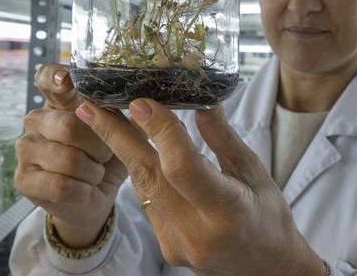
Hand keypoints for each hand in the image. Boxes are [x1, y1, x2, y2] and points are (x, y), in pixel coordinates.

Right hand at [15, 64, 127, 247]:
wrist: (93, 198)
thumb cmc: (105, 158)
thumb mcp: (121, 134)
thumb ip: (126, 114)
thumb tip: (143, 103)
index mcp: (58, 102)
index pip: (47, 79)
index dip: (55, 77)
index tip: (67, 81)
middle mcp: (36, 120)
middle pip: (70, 126)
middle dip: (99, 146)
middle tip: (106, 155)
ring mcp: (26, 149)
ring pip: (69, 159)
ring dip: (93, 171)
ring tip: (95, 173)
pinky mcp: (24, 180)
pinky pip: (60, 184)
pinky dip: (82, 189)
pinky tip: (84, 189)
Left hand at [75, 98, 324, 275]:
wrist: (265, 269)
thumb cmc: (267, 217)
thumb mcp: (255, 172)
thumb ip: (222, 138)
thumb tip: (199, 99)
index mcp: (228, 211)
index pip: (183, 167)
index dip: (159, 132)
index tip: (141, 102)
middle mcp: (198, 232)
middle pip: (148, 175)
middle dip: (115, 136)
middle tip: (89, 105)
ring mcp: (177, 243)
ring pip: (143, 186)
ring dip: (120, 149)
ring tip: (101, 116)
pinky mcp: (166, 247)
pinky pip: (147, 201)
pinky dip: (140, 171)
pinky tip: (130, 147)